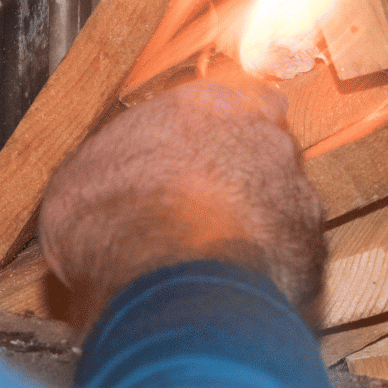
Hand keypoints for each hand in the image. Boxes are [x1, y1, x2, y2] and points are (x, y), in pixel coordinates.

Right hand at [38, 77, 323, 321]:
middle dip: (237, 173)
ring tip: (213, 255)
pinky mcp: (310, 243)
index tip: (190, 157)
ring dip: (255, 220)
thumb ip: (106, 169)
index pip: (223, 100)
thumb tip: (95, 189)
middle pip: (260, 144)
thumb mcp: (76, 185)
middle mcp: (257, 135)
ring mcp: (292, 187)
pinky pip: (292, 250)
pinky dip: (270, 264)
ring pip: (280, 197)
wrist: (166, 286)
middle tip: (199, 210)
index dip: (209, 133)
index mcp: (199, 106)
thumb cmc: (115, 226)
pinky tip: (234, 283)